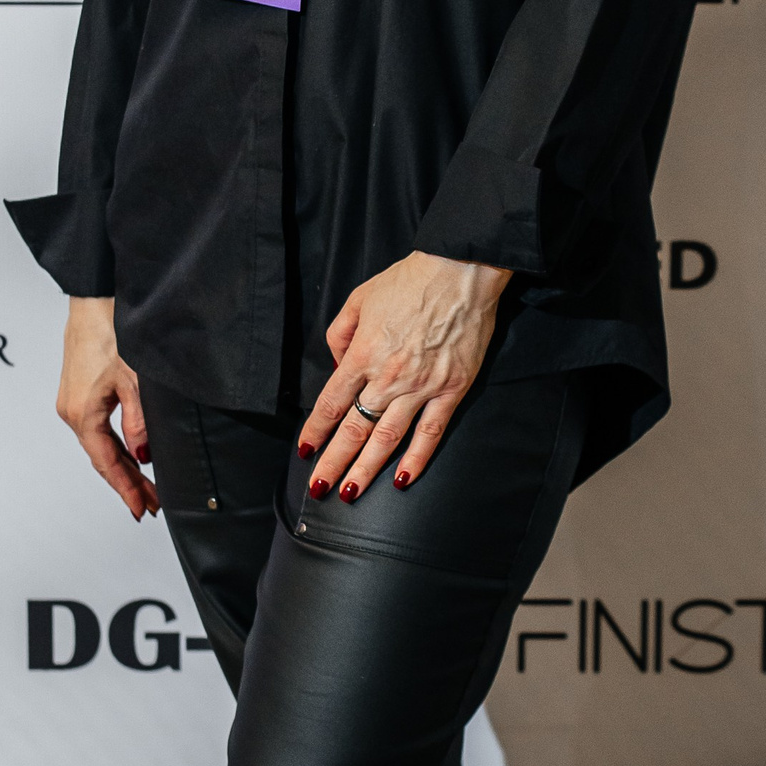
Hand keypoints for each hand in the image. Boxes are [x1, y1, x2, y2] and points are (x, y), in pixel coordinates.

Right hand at [56, 296, 157, 520]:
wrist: (93, 301)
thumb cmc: (112, 333)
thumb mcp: (134, 380)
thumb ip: (139, 421)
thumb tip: (144, 456)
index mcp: (82, 414)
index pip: (107, 463)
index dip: (126, 489)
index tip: (142, 510)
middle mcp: (72, 412)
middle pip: (103, 458)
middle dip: (129, 483)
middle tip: (153, 504)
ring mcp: (72, 403)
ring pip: (101, 445)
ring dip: (124, 465)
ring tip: (147, 486)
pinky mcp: (78, 393)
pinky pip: (98, 430)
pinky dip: (116, 446)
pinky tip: (132, 454)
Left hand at [297, 251, 509, 499]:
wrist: (460, 271)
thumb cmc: (409, 281)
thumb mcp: (359, 298)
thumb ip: (340, 334)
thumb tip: (338, 364)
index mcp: (363, 354)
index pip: (331, 403)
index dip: (316, 430)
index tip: (305, 450)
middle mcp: (388, 377)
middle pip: (354, 429)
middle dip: (333, 462)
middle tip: (318, 488)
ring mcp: (421, 387)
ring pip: (388, 439)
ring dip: (366, 470)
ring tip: (350, 493)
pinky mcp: (451, 390)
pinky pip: (431, 433)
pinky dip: (417, 459)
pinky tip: (402, 480)